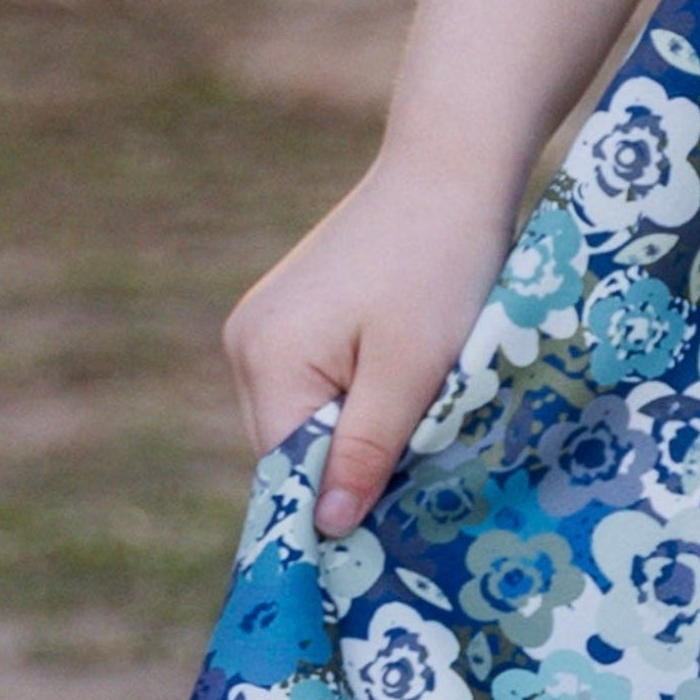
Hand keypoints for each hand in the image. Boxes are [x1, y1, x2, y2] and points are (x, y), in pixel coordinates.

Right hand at [224, 158, 522, 536]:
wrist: (452, 168)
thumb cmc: (440, 265)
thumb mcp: (413, 371)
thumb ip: (367, 450)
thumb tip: (324, 528)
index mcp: (266, 359)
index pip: (288, 471)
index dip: (339, 506)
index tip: (395, 532)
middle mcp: (247, 342)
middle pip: (295, 447)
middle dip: (356, 467)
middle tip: (426, 473)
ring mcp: (267, 324)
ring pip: (313, 417)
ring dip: (365, 430)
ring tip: (426, 415)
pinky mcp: (296, 311)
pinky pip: (322, 382)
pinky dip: (364, 396)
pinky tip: (411, 382)